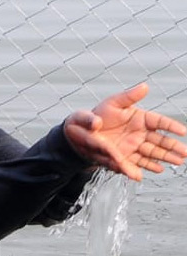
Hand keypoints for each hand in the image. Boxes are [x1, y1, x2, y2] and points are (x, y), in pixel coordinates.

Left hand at [63, 83, 186, 179]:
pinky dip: (146, 167)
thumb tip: (144, 86)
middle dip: (173, 147)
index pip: (159, 122)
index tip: (183, 131)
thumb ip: (128, 97)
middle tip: (185, 153)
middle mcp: (139, 133)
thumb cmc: (98, 114)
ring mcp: (132, 146)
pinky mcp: (123, 157)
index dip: (171, 126)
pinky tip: (158, 169)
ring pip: (152, 153)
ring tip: (178, 162)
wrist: (80, 131)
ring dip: (165, 158)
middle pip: (160, 140)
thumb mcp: (112, 103)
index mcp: (140, 118)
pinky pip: (137, 163)